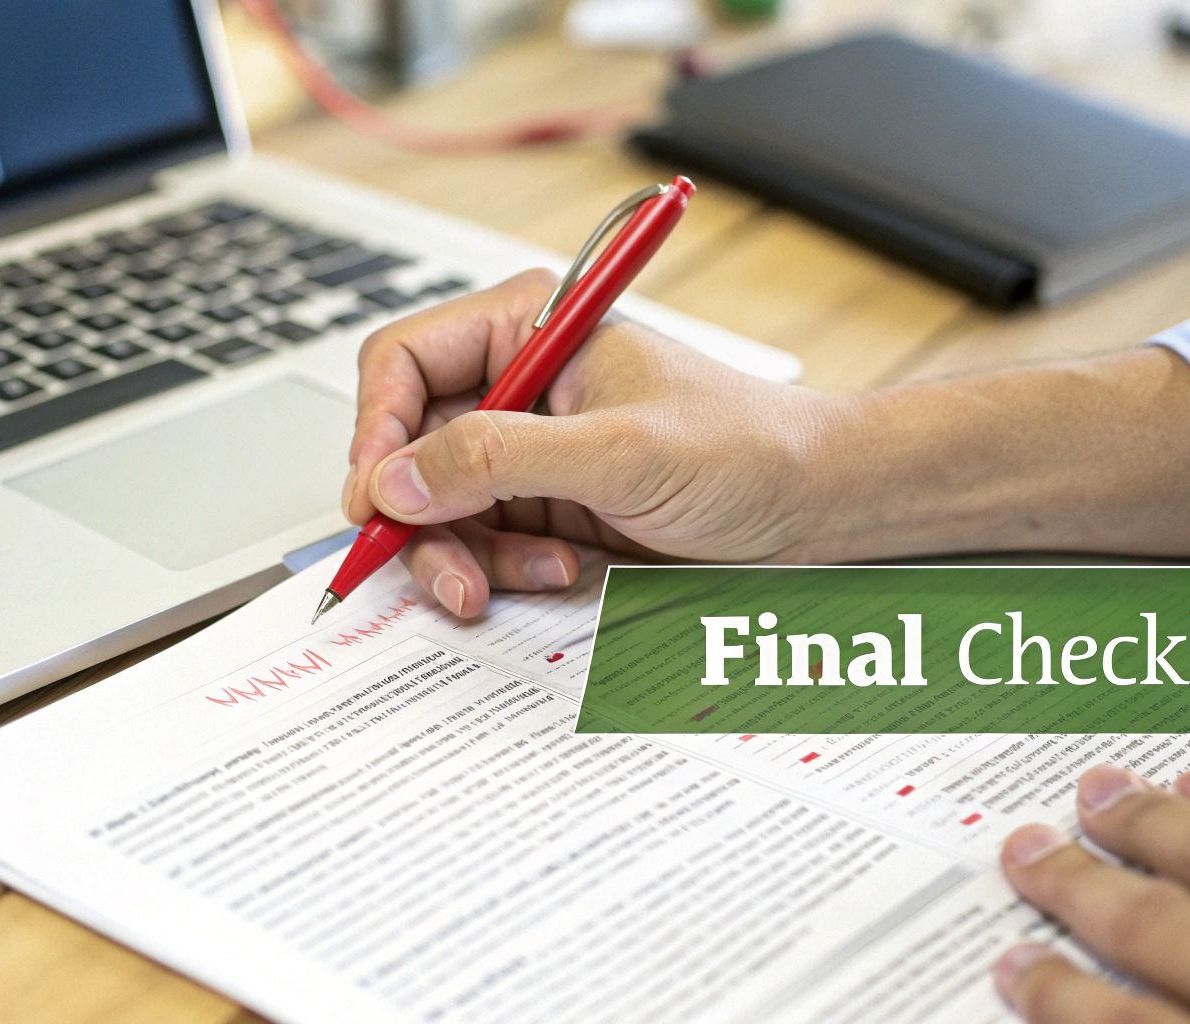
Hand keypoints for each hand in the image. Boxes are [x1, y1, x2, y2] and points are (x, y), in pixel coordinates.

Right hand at [342, 269, 848, 616]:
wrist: (813, 505)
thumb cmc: (744, 448)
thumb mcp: (618, 451)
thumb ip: (500, 459)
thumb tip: (398, 477)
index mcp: (527, 329)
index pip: (404, 363)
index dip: (376, 431)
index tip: (377, 500)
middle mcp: (516, 384)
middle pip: (409, 447)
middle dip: (422, 516)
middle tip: (445, 572)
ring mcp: (528, 448)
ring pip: (439, 507)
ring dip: (467, 553)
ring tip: (521, 575)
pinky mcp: (544, 503)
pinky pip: (483, 542)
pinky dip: (503, 568)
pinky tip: (557, 568)